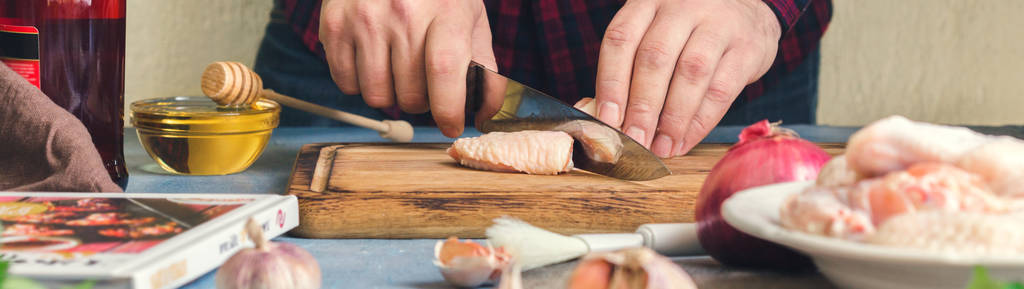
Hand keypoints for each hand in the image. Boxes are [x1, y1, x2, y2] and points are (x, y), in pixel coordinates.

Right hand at [319, 0, 497, 136]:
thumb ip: (484, 67)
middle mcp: (402, 13)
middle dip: (420, 103)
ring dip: (389, 95)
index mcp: (445, 10)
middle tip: (422, 84)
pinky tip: (372, 60)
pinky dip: (360, 83)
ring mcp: (364, 19)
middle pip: (410, 94)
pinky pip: (346, 83)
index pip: (445, 72)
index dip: (448, 110)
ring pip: (376, 96)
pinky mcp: (334, 25)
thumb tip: (485, 114)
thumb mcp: (470, 18)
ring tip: (396, 70)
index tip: (451, 125)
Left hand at [593, 0, 781, 156]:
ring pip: (691, 72)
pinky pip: (721, 89)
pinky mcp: (747, 48)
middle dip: (642, 106)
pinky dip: (700, 122)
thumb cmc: (690, 32)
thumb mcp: (657, 33)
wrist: (750, 13)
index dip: (611, 82)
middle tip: (634, 140)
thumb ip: (631, 67)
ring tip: (661, 147)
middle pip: (655, 57)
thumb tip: (607, 119)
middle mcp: (682, 7)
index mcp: (649, 2)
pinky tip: (685, 141)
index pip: (621, 39)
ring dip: (672, 118)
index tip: (608, 120)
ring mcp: (718, 24)